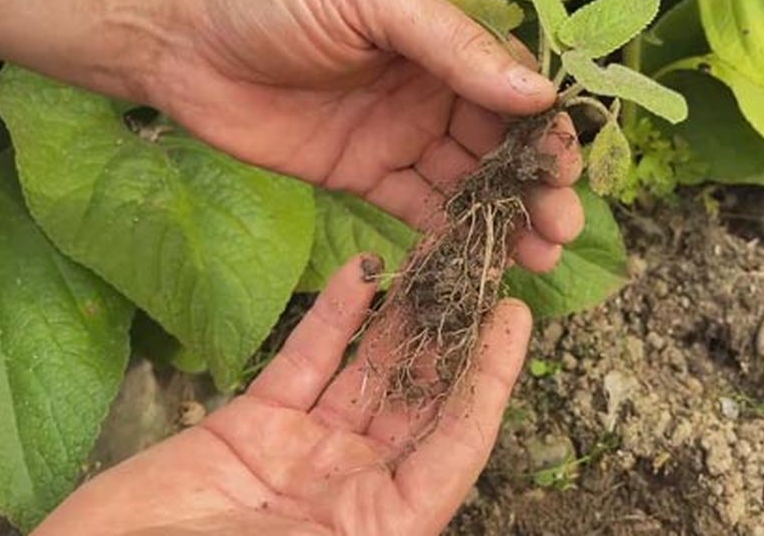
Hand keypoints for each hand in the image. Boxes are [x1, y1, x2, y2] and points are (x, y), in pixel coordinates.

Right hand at [36, 254, 531, 535]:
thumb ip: (372, 522)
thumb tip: (432, 486)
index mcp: (386, 526)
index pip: (457, 443)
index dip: (491, 379)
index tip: (515, 316)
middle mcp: (355, 488)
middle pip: (418, 399)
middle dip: (452, 335)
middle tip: (479, 266)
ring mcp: (304, 454)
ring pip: (367, 371)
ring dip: (401, 315)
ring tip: (433, 255)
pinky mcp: (249, 427)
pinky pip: (304, 361)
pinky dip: (333, 316)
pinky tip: (362, 270)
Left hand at [153, 0, 581, 271]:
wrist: (177, 36)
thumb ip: (453, 45)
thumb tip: (539, 94)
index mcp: (442, 34)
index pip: (513, 83)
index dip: (545, 127)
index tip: (567, 168)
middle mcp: (431, 85)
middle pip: (501, 141)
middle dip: (537, 185)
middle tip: (562, 226)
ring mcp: (398, 133)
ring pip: (469, 181)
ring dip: (507, 217)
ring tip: (541, 254)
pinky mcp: (363, 174)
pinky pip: (418, 208)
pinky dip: (452, 235)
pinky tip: (480, 261)